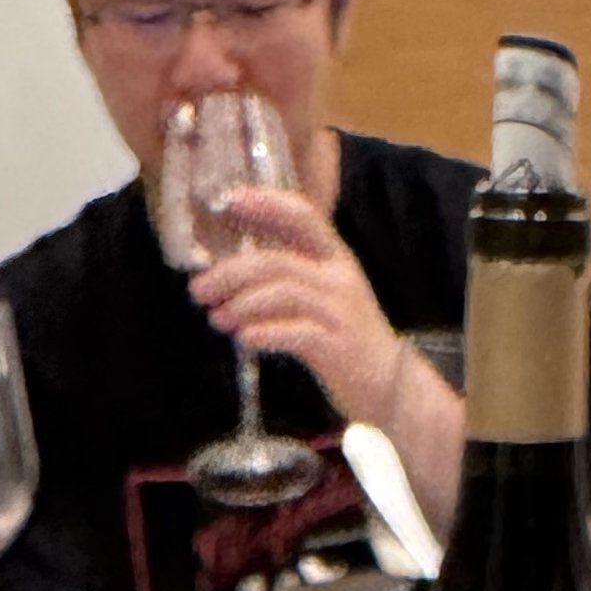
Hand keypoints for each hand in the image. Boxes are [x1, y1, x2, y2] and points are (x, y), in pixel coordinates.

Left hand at [191, 185, 407, 429]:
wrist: (391, 389)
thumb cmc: (347, 343)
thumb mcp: (325, 298)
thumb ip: (291, 278)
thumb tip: (234, 272)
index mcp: (336, 259)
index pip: (300, 215)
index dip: (264, 204)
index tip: (226, 201)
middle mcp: (339, 278)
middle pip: (277, 260)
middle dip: (230, 273)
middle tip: (199, 289)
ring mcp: (340, 311)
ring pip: (282, 292)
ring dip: (241, 305)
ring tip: (216, 318)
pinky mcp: (337, 347)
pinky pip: (294, 333)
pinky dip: (264, 334)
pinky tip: (244, 339)